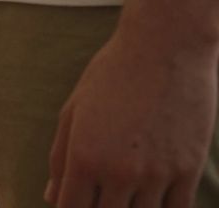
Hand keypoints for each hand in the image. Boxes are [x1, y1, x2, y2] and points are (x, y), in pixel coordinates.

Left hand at [47, 20, 217, 206]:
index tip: (72, 205)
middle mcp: (120, 171)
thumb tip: (51, 196)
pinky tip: (150, 201)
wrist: (166, 47)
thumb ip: (60, 158)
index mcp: (84, 156)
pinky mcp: (188, 170)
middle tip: (98, 196)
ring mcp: (157, 174)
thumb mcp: (73, 111)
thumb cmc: (112, 74)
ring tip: (123, 195)